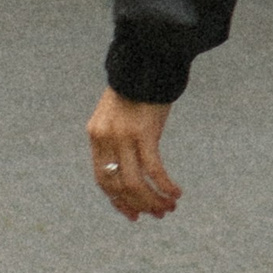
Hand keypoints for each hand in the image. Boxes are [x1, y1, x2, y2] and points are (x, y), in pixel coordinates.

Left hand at [87, 87, 179, 220]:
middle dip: (139, 205)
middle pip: (118, 186)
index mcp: (96, 136)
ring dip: (153, 200)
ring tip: (169, 207)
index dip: (118, 202)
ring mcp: (123, 136)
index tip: (135, 214)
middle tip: (159, 213)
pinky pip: (154, 168)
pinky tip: (176, 192)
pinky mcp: (144, 132)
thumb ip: (118, 137)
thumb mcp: (118, 113)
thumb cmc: (138, 87)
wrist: (147, 58)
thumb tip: (130, 164)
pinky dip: (165, 185)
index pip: (103, 180)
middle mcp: (105, 139)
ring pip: (135, 183)